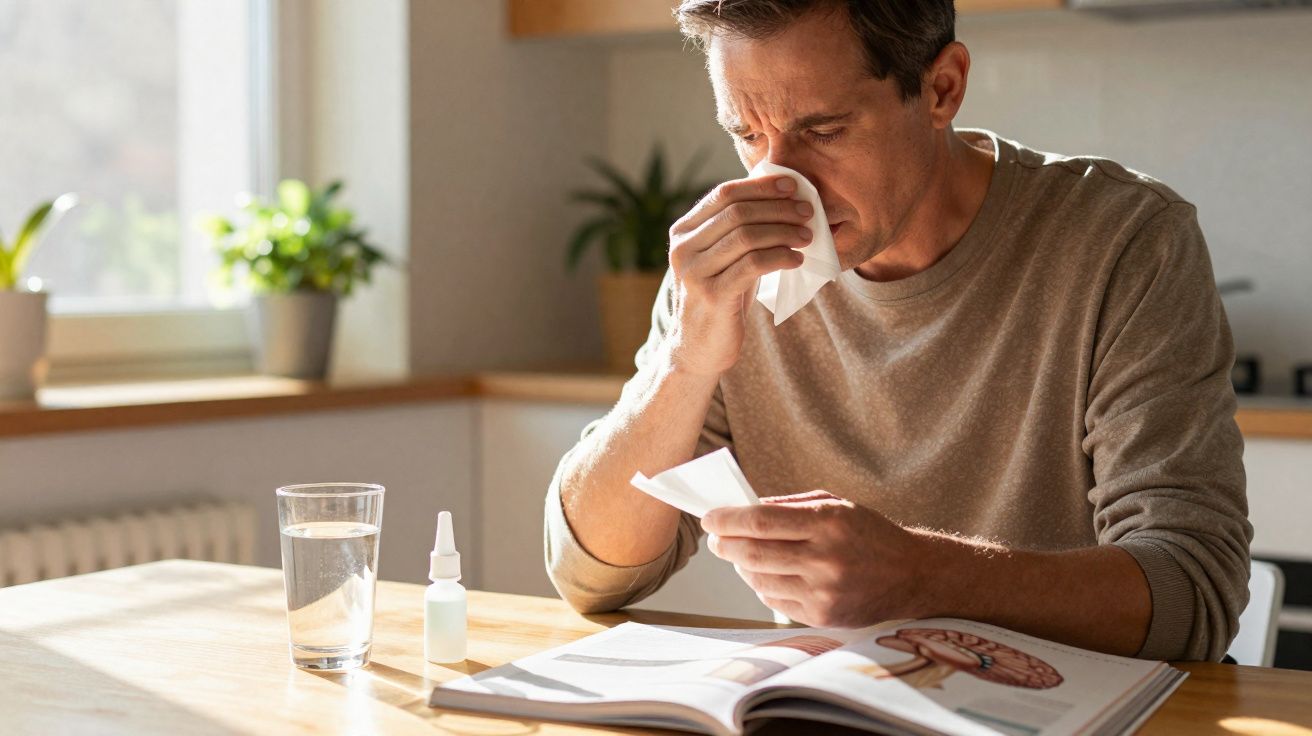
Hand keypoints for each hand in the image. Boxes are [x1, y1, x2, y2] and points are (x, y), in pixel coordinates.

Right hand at [664, 175, 812, 376]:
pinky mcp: (712, 295)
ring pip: (746, 236)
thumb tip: (781, 196)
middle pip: (737, 212)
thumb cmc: (720, 297)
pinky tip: (796, 260)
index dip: (761, 186)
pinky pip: (753, 265)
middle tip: (808, 212)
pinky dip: (780, 257)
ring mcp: (695, 272)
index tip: (792, 186)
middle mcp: (683, 248)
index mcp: (683, 232)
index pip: (724, 194)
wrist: (698, 348)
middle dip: (778, 208)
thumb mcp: (722, 259)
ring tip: (807, 236)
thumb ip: (736, 230)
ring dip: (783, 232)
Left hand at [702, 491, 931, 627]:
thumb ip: (789, 505)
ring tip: (740, 555)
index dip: (727, 519)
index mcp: (827, 522)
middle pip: (752, 552)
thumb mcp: (837, 505)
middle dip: (725, 544)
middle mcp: (824, 558)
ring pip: (759, 579)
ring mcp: (822, 591)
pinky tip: (766, 574)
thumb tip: (743, 509)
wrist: (913, 576)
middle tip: (716, 538)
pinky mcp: (822, 615)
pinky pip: (774, 601)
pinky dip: (761, 586)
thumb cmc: (869, 534)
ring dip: (741, 566)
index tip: (710, 518)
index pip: (760, 521)